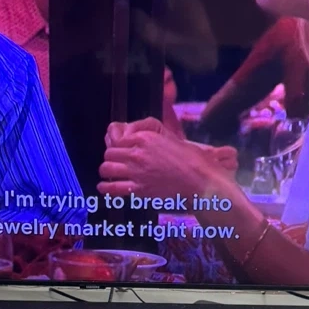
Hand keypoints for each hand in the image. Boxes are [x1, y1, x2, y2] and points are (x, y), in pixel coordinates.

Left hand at [99, 117, 234, 199]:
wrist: (202, 182)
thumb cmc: (194, 161)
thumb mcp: (175, 138)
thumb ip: (159, 131)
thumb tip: (153, 118)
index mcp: (146, 137)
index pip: (119, 139)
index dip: (119, 147)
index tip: (121, 153)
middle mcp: (138, 152)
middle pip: (109, 153)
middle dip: (111, 159)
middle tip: (116, 165)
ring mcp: (136, 171)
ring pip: (106, 168)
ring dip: (107, 172)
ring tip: (110, 176)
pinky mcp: (138, 189)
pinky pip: (112, 188)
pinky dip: (105, 188)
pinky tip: (105, 188)